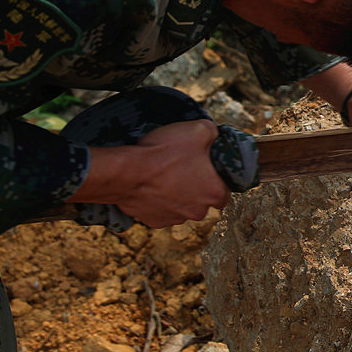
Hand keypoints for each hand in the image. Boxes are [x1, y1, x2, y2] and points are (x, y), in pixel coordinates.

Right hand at [72, 119, 230, 226]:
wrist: (126, 172)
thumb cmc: (164, 153)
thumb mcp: (198, 130)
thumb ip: (213, 132)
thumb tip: (214, 134)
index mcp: (215, 193)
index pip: (225, 191)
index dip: (217, 178)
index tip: (207, 168)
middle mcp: (198, 211)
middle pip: (204, 200)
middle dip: (196, 186)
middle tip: (184, 168)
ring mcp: (175, 218)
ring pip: (183, 206)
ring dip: (177, 194)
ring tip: (165, 174)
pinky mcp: (155, 221)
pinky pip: (162, 210)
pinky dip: (159, 200)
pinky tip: (152, 185)